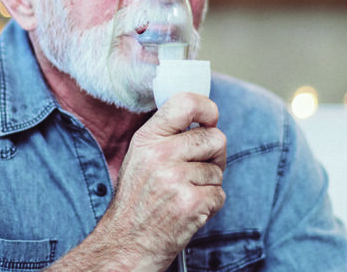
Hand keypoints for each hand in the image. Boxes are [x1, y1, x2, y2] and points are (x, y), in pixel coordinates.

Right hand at [95, 92, 226, 269]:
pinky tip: (189, 210)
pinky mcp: (190, 203)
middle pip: (216, 138)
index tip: (211, 119)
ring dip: (209, 185)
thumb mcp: (140, 158)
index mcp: (147, 139)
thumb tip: (203, 118)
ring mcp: (176, 179)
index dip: (208, 108)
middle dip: (215, 155)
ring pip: (218, 170)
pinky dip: (210, 205)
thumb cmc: (137, 201)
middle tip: (199, 170)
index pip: (186, 103)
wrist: (126, 243)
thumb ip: (167, 136)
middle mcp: (160, 155)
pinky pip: (220, 194)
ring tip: (185, 195)